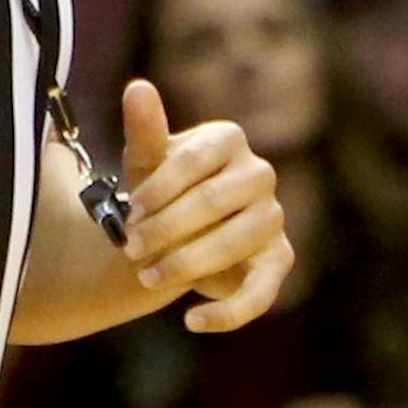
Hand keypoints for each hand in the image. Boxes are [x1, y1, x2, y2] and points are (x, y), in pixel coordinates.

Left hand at [118, 79, 292, 332]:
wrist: (171, 235)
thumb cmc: (158, 191)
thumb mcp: (144, 163)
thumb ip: (143, 129)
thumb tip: (138, 87)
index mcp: (228, 139)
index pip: (197, 159)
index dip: (160, 187)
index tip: (130, 211)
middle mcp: (259, 173)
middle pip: (215, 201)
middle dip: (167, 228)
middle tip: (129, 248)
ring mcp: (273, 217)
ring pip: (237, 241)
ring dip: (187, 263)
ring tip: (147, 276)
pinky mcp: (279, 259)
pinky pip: (264, 290)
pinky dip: (229, 312)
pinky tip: (191, 321)